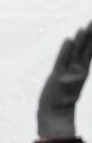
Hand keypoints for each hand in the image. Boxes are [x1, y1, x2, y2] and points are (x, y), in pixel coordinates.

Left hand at [37, 22, 91, 139]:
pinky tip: (69, 39)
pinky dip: (65, 50)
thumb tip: (73, 59)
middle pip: (86, 50)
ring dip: (81, 40)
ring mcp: (68, 74)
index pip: (88, 52)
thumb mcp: (69, 83)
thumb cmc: (61, 100)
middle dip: (90, 36)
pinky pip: (62, 61)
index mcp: (81, 72)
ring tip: (84, 27)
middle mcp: (78, 72)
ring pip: (76, 53)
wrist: (54, 116)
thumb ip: (74, 73)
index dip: (91, 40)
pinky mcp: (57, 77)